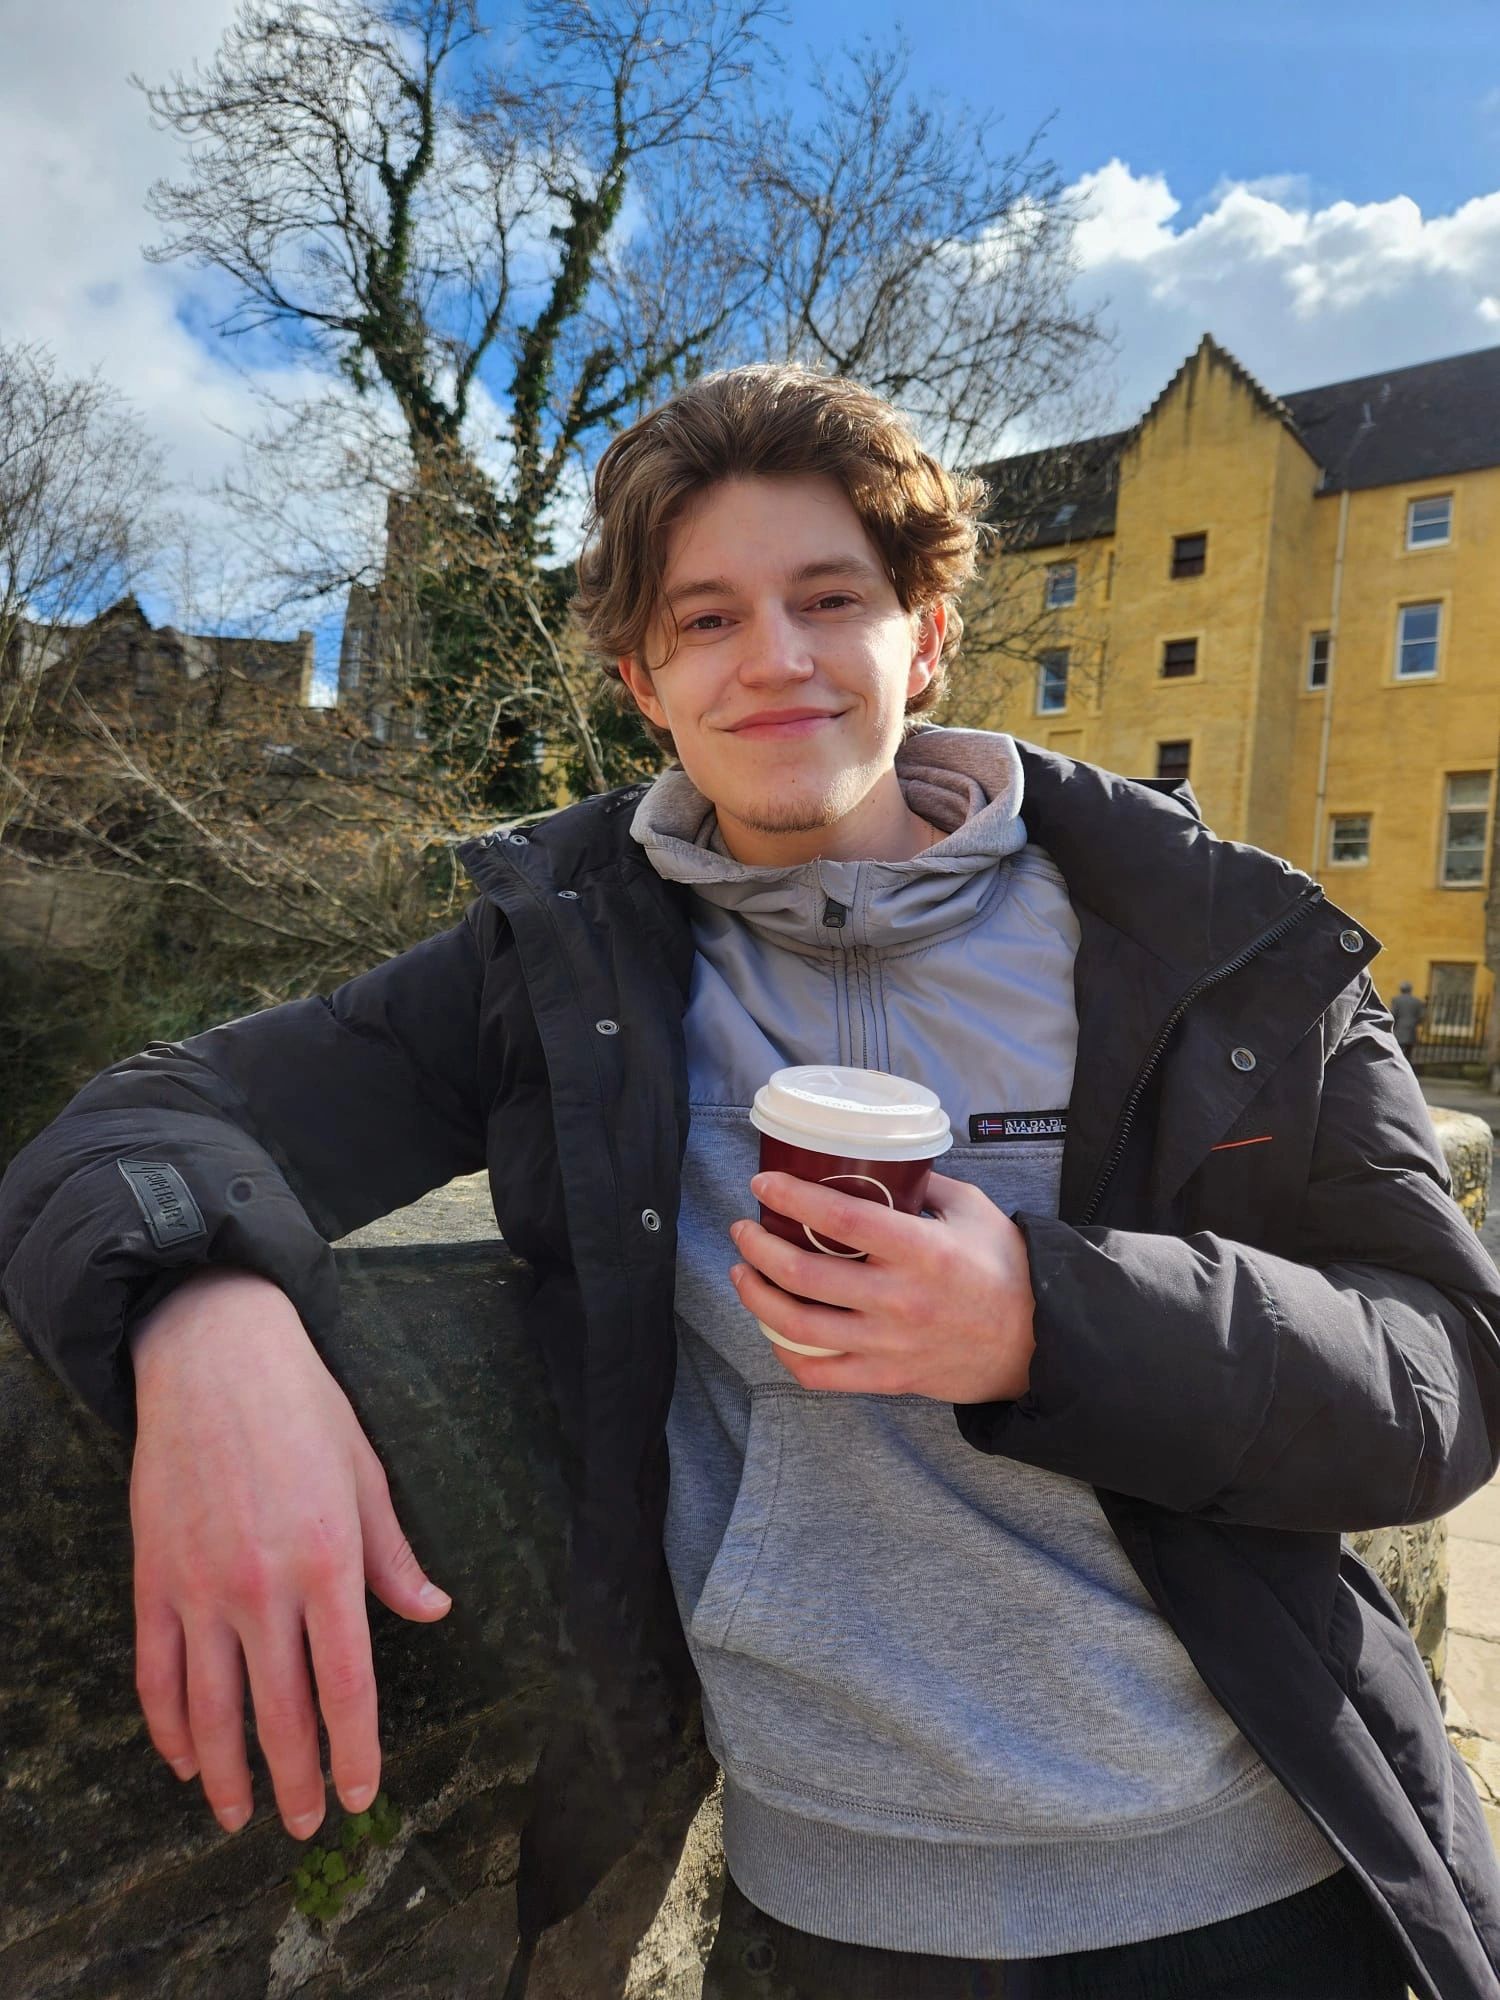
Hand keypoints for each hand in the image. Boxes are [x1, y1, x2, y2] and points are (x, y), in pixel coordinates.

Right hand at [128, 1266, 452, 1841]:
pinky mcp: (153, 1578)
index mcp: (328, 1561)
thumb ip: (394, 1557)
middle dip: (295, 1781)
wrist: (214, 1356)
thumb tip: (434, 1611)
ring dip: (225, 1775)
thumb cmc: (304, 1409)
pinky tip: (182, 1758)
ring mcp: (199, 1587)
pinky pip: (156, 1672)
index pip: (346, 1685)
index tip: (363, 1793)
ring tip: (239, 1817)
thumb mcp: (367, 1475)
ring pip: (210, 1711)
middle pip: (278, 1714)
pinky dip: (167, 1725)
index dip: (355, 1749)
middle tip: (309, 1824)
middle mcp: (262, 1587)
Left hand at [728, 1170, 1035, 1400]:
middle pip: (804, 1274)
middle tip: (743, 1228)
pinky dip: (785, 1352)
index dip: (792, 1197)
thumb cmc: (1005, 1270)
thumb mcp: (972, 1210)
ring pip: (799, 1326)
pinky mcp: (886, 1377)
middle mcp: (899, 1299)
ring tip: (743, 1272)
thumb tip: (879, 1162)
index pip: (840, 1220)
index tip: (762, 1182)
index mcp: (921, 1250)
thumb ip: (923, 1185)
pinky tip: (773, 1329)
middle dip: (758, 1247)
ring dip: (757, 1296)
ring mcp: (889, 1344)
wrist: (1037, 1343)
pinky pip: (819, 1374)